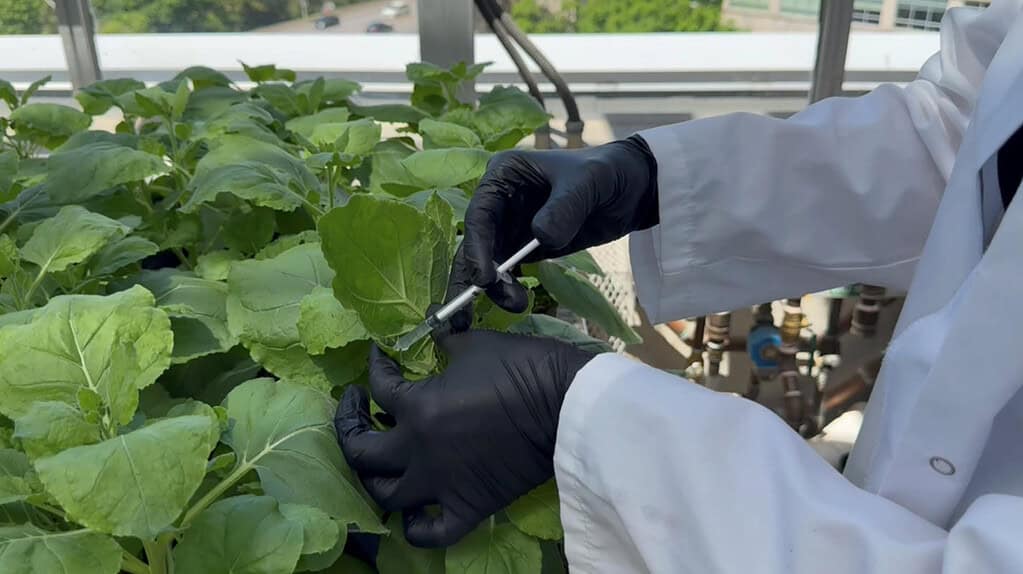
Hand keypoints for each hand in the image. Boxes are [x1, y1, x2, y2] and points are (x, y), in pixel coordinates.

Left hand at [334, 331, 594, 547]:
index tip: (379, 360)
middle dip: (350, 427)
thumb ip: (443, 345)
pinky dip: (415, 527)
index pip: (378, 389)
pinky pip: (430, 532)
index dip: (374, 369)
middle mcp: (419, 450)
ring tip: (379, 461)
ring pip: (385, 496)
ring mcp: (441, 484)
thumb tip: (432, 339)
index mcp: (418, 407)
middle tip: (357, 410)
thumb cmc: (522, 368)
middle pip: (361, 451)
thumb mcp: (475, 345)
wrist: (567, 405)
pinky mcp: (469, 507)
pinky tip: (412, 512)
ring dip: (374, 478)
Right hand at [457, 135, 658, 314]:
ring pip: (488, 261)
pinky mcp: (526, 245)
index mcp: (504, 174)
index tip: (486, 279)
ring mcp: (512, 224)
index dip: (477, 247)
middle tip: (480, 307)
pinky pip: (507, 270)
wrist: (633, 188)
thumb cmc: (607, 172)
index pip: (480, 214)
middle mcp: (500, 200)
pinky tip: (517, 302)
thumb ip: (564, 208)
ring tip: (516, 304)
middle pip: (476, 242)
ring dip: (493, 287)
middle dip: (475, 276)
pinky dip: (506, 288)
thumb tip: (541, 236)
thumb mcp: (588, 182)